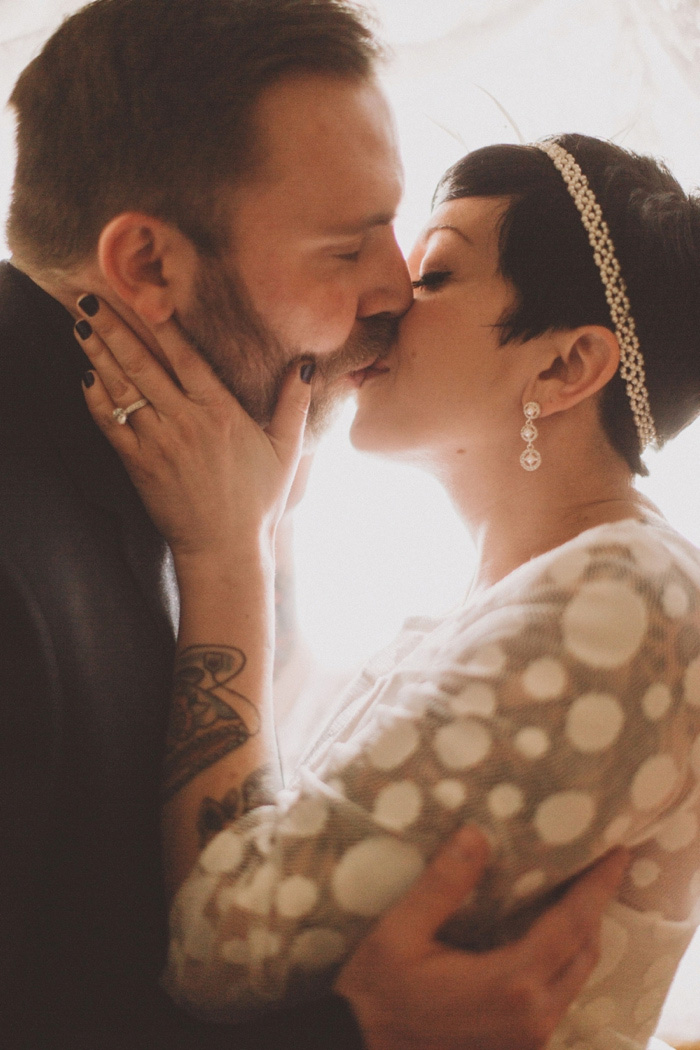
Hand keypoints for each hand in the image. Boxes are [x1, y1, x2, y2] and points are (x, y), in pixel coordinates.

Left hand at [76, 297, 310, 561]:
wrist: (224, 548)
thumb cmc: (258, 501)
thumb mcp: (288, 450)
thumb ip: (293, 403)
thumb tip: (306, 363)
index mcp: (221, 412)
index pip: (186, 357)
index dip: (162, 324)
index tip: (145, 295)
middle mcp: (186, 422)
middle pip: (143, 364)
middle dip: (114, 328)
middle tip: (90, 298)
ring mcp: (158, 443)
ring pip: (122, 388)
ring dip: (99, 354)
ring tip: (82, 326)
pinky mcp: (139, 465)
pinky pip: (110, 424)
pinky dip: (96, 398)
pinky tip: (87, 376)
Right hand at [335, 827, 628, 1049]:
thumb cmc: (376, 995)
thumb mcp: (399, 933)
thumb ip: (442, 884)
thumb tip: (475, 834)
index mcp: (511, 983)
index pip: (572, 924)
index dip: (597, 885)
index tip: (616, 851)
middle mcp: (533, 1015)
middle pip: (585, 951)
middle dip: (596, 905)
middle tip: (598, 863)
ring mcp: (529, 1038)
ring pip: (576, 977)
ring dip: (581, 933)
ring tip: (577, 891)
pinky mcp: (519, 1046)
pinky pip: (558, 996)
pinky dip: (563, 959)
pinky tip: (547, 935)